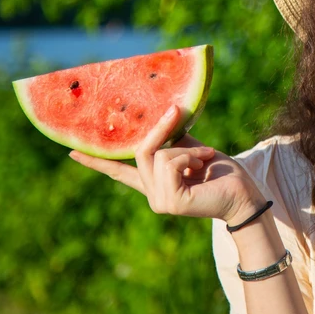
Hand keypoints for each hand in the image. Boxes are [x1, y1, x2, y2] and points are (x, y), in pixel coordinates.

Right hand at [68, 105, 263, 222]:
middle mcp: (152, 194)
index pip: (119, 171)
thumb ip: (173, 138)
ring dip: (186, 149)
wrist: (244, 193)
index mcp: (155, 181)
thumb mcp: (193, 148)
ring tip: (206, 156)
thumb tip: (161, 113)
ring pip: (157, 156)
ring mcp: (159, 201)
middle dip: (160, 129)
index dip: (95, 161)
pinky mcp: (169, 203)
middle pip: (140, 152)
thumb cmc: (223, 171)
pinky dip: (190, 157)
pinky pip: (169, 163)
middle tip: (175, 110)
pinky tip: (204, 164)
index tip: (70, 151)